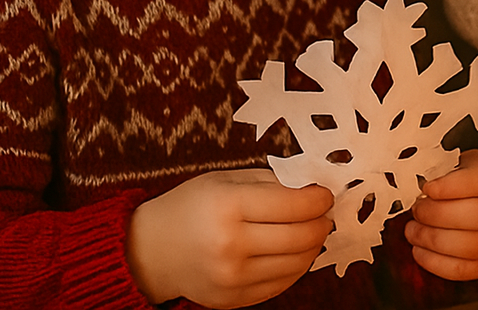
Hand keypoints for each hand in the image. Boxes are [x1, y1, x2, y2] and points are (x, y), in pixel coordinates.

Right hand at [126, 168, 333, 307]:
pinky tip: (295, 251)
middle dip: (321, 222)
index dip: (319, 199)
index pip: (294, 205)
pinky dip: (296, 267)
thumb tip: (314, 187)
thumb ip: (272, 182)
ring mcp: (232, 277)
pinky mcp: (233, 299)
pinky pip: (281, 284)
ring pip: (297, 263)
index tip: (325, 195)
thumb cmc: (191, 207)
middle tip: (324, 213)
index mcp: (228, 206)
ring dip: (313, 245)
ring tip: (312, 231)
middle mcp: (230, 245)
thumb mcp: (226, 180)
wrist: (151, 250)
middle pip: (300, 236)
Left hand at [406, 149, 477, 279]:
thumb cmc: (455, 177)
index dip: (452, 187)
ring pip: (472, 246)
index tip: (427, 188)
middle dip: (440, 215)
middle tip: (417, 210)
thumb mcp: (449, 161)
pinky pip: (464, 270)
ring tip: (413, 230)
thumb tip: (412, 184)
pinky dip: (436, 263)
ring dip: (434, 240)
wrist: (466, 193)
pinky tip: (420, 250)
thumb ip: (436, 170)